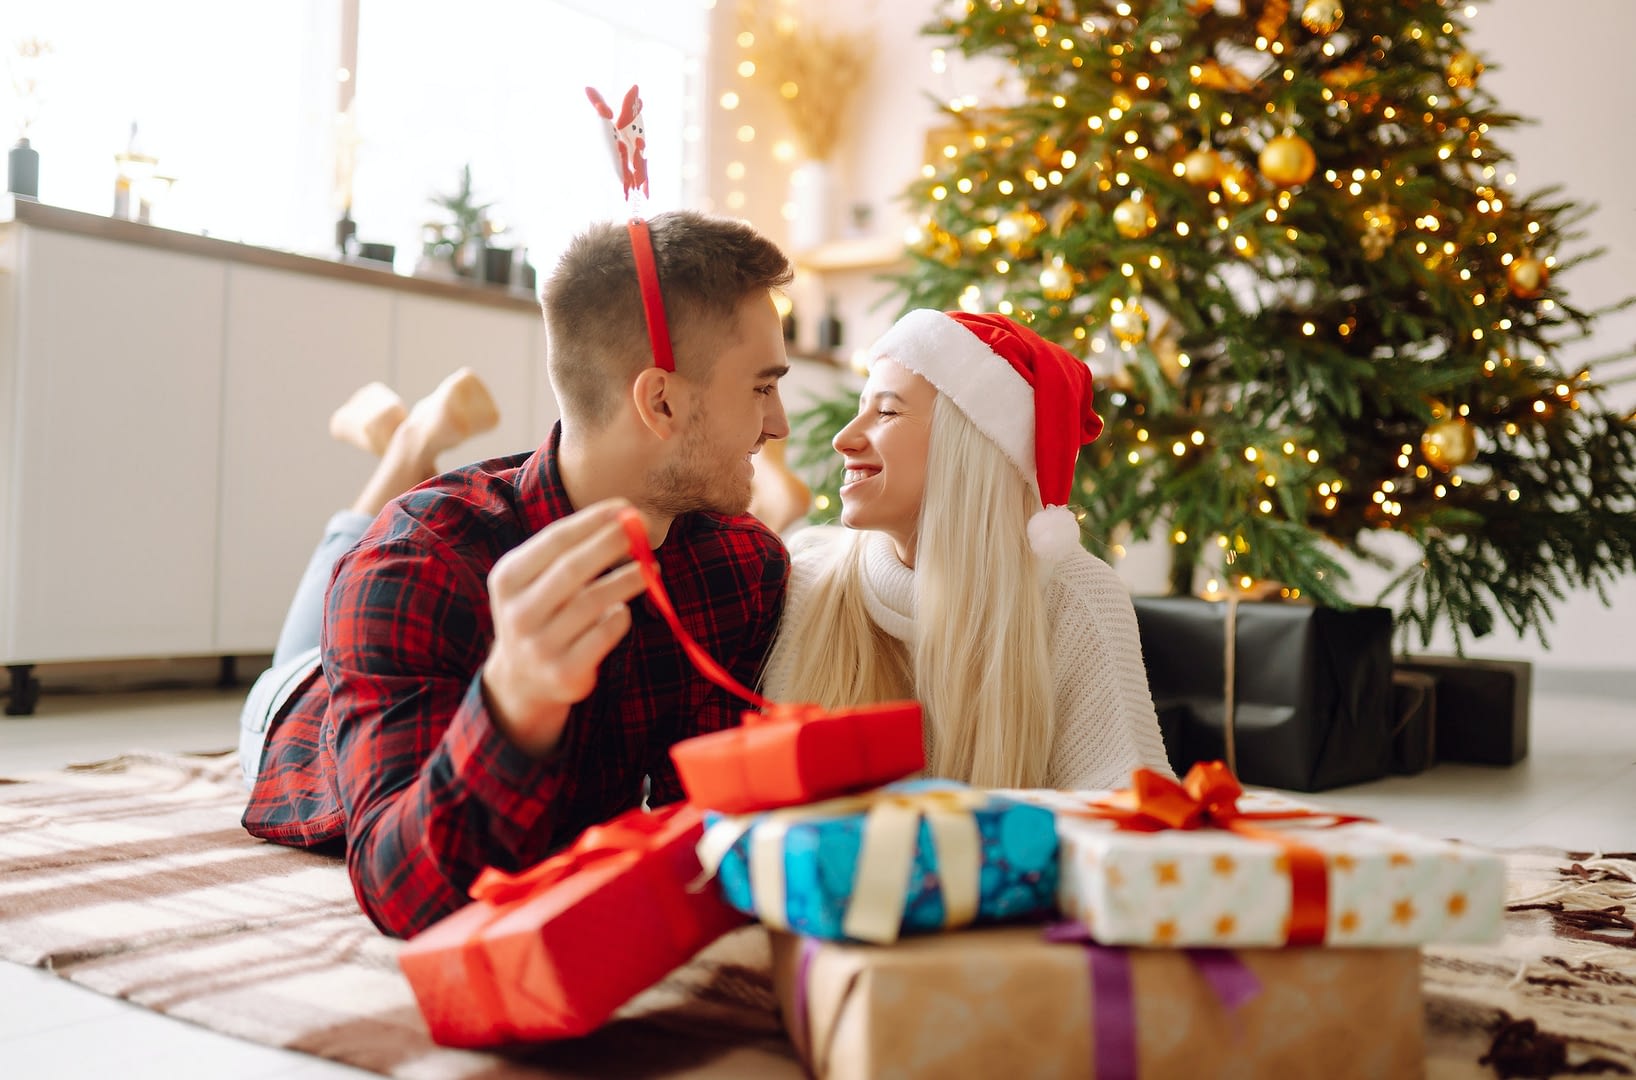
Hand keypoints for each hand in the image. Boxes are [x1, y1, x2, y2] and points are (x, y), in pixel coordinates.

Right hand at [481, 498, 648, 757]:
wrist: (521, 680)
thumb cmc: (542, 612)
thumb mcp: (535, 580)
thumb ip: (571, 551)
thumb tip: (625, 518)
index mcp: (508, 579)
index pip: (555, 540)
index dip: (593, 521)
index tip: (625, 507)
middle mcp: (519, 612)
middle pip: (572, 568)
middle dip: (612, 543)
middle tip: (643, 529)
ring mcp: (540, 645)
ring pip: (594, 601)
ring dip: (629, 579)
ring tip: (649, 567)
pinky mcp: (565, 671)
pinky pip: (605, 632)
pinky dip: (621, 615)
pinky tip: (624, 609)